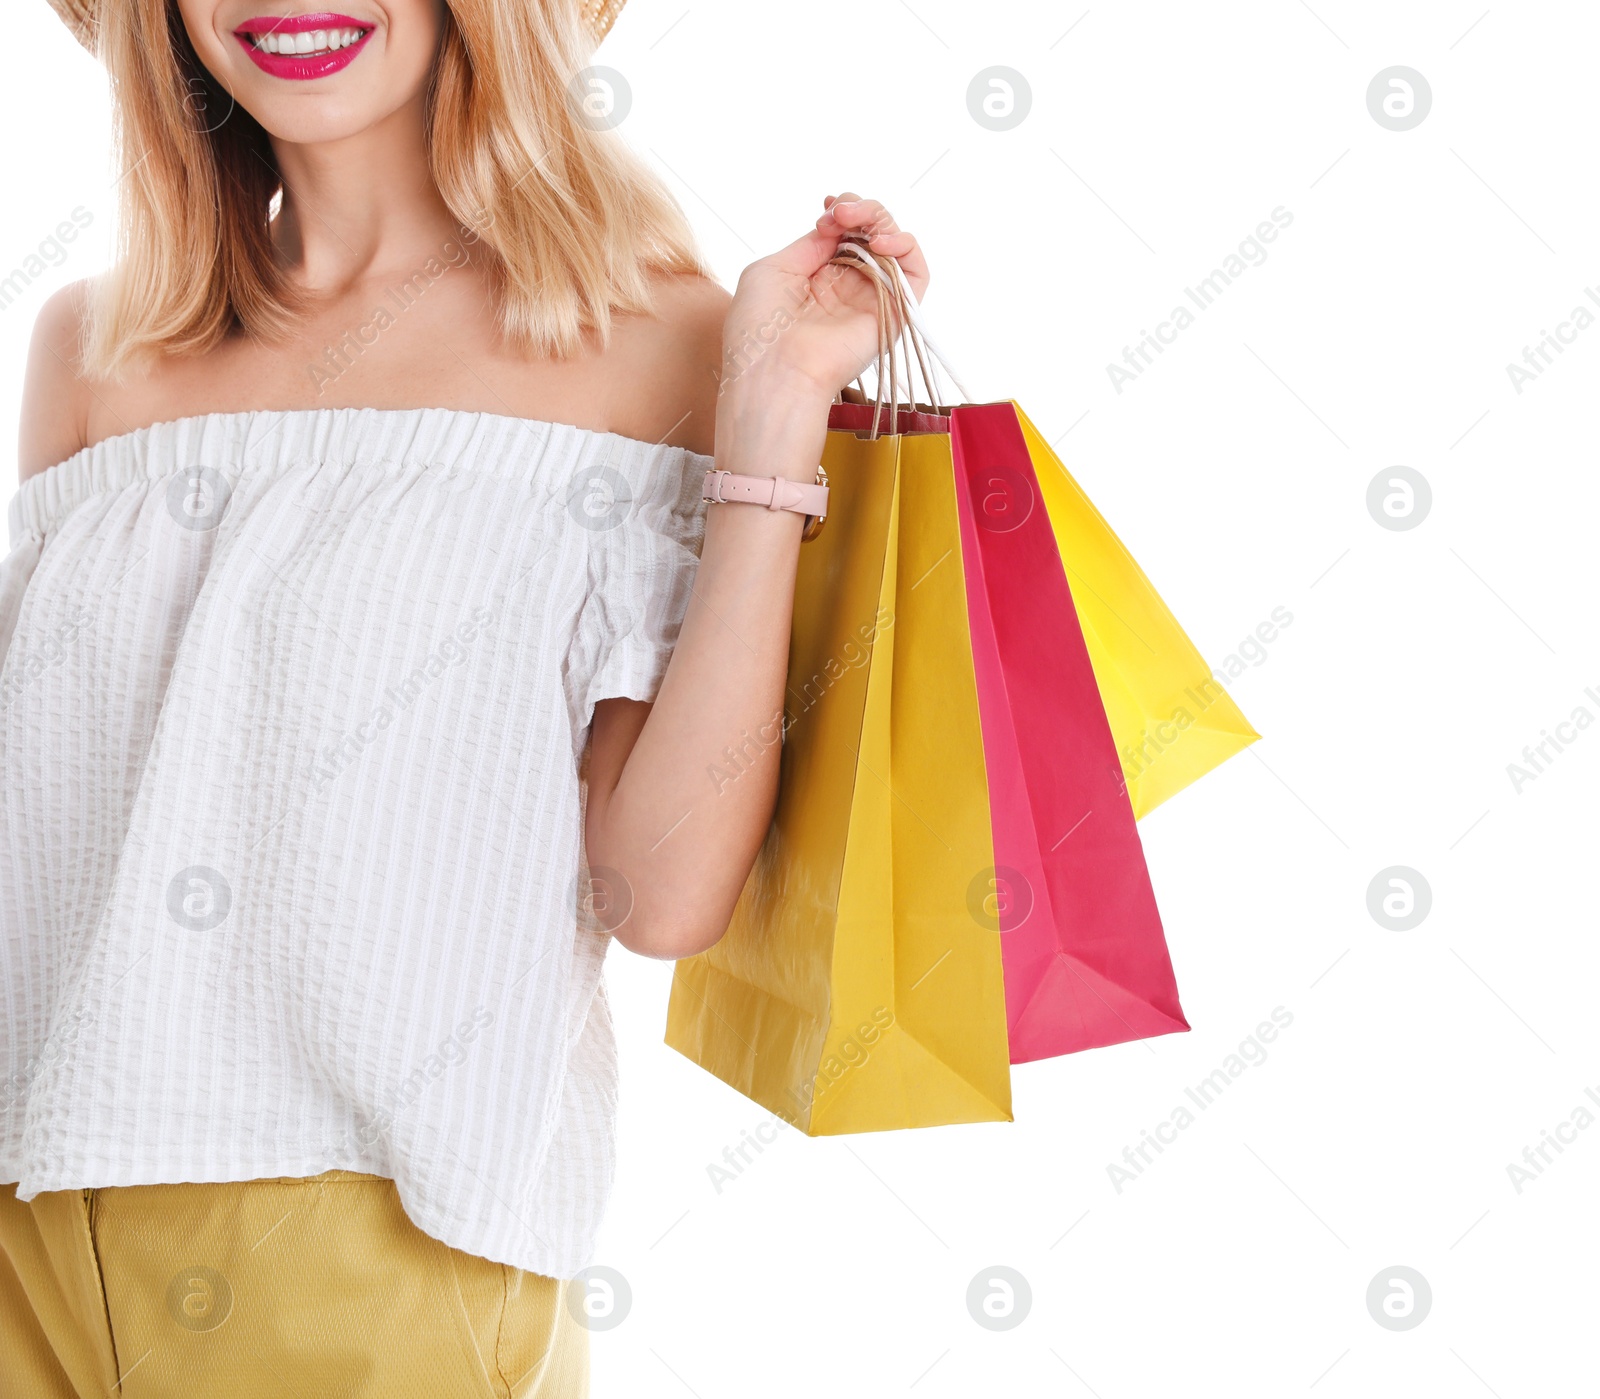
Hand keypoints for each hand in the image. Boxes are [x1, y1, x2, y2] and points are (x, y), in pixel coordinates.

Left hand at [717, 193, 930, 406]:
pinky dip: (905, 246)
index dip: (843, 211)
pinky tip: (880, 243)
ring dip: (880, 221)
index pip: (845, 234)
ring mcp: (872, 301)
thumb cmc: (759, 329)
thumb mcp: (773, 269)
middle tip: (839, 212)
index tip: (827, 206)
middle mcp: (848, 288)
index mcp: (817, 279)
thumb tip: (837, 225)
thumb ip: (809, 244)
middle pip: (871, 234)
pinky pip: (916, 273)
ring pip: (895, 246)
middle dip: (860, 210)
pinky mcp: (895, 316)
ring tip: (856, 220)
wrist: (774, 373)